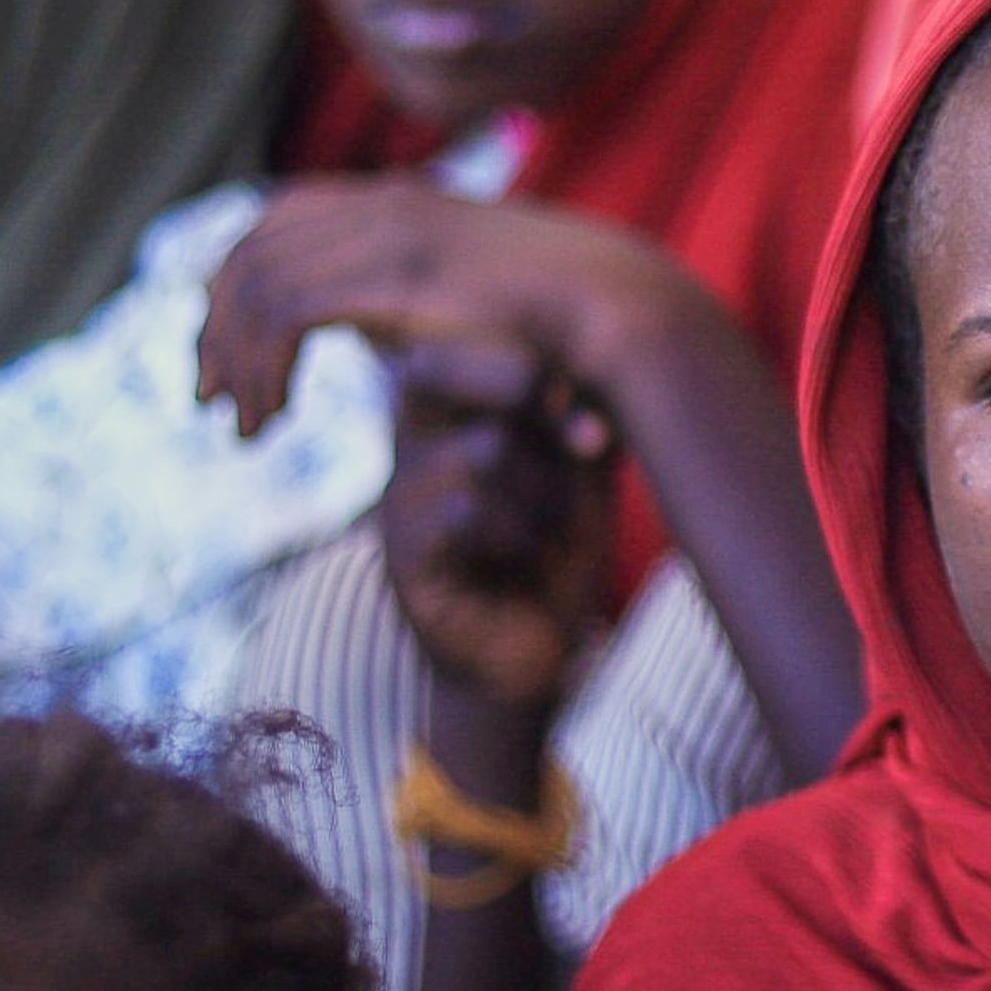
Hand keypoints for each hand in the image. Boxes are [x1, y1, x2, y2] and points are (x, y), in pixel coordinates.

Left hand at [198, 180, 676, 436]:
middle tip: (207, 394)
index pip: (279, 218)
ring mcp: (385, 231)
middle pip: (252, 244)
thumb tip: (375, 340)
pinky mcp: (387, 274)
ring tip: (240, 425)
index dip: (238, 279)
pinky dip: (260, 368)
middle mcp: (384, 203)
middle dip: (217, 321)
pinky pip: (282, 313)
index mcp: (401, 201)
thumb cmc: (562, 323)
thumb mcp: (468, 305)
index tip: (228, 348)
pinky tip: (271, 419)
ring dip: (233, 356)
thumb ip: (412, 305)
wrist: (618, 310)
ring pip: (255, 280)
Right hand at [377, 340, 619, 712]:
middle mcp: (411, 444)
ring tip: (549, 528)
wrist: (532, 655)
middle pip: (449, 367)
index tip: (590, 408)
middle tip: (584, 445)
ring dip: (544, 492)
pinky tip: (524, 559)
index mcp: (447, 411)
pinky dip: (519, 535)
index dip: (530, 356)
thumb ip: (578, 415)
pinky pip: (467, 511)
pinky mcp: (403, 557)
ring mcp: (400, 499)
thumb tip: (586, 366)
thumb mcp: (578, 471)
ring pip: (484, 449)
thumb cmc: (555, 554)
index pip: (460, 336)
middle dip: (533, 399)